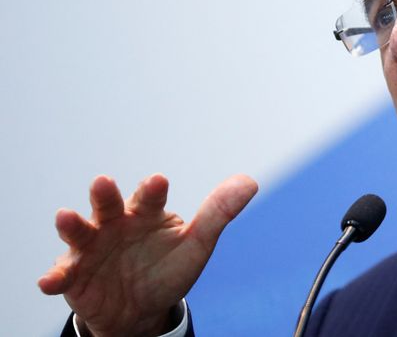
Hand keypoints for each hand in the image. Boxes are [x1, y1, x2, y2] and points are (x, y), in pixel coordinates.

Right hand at [38, 173, 257, 336]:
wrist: (140, 310)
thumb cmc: (168, 268)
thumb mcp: (197, 244)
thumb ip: (219, 213)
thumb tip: (250, 182)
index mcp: (147, 213)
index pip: (151, 196)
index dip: (153, 189)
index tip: (159, 182)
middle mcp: (116, 223)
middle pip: (109, 204)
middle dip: (105, 194)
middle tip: (104, 182)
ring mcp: (92, 248)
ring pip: (80, 232)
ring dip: (72, 224)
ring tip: (65, 217)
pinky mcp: (74, 275)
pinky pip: (62, 273)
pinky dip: (55, 276)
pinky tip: (50, 282)